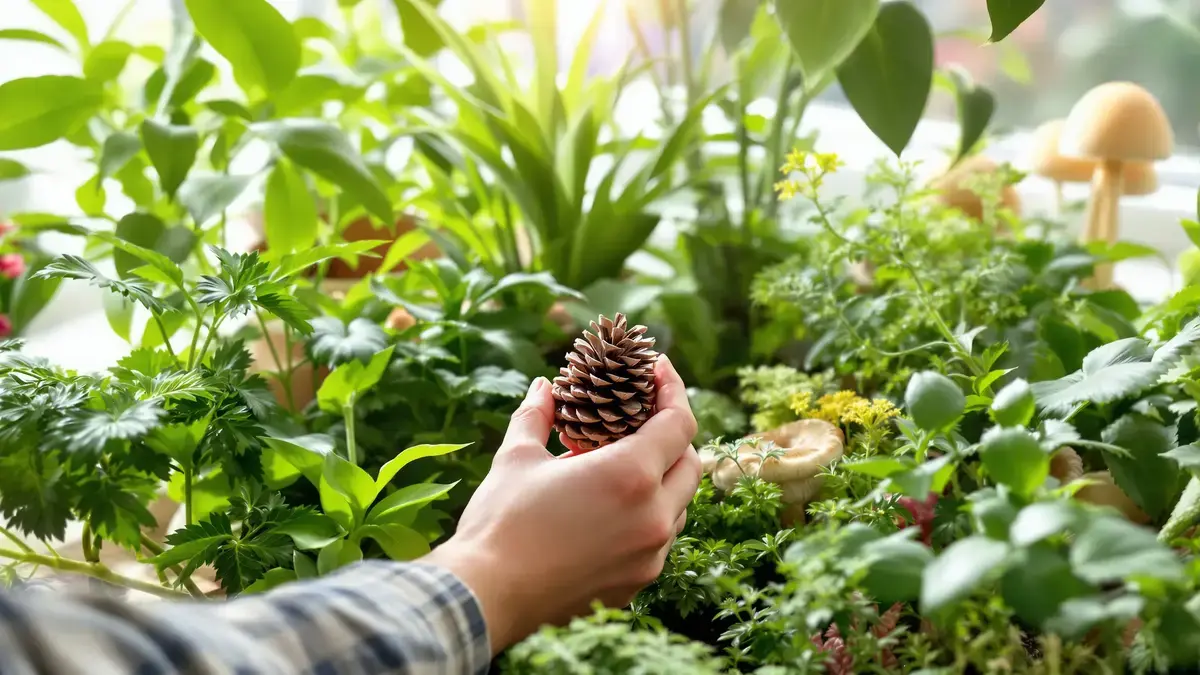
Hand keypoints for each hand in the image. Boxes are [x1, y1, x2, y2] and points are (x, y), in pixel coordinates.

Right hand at [423, 355, 700, 653]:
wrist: (486, 596)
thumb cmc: (501, 523)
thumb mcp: (516, 457)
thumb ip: (538, 414)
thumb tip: (544, 387)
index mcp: (631, 475)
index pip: (679, 423)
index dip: (673, 390)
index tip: (660, 370)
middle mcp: (654, 515)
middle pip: (690, 464)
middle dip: (672, 435)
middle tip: (642, 416)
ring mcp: (650, 554)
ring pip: (679, 505)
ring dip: (663, 479)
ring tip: (623, 463)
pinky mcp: (638, 582)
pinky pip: (660, 539)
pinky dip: (648, 515)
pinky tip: (613, 507)